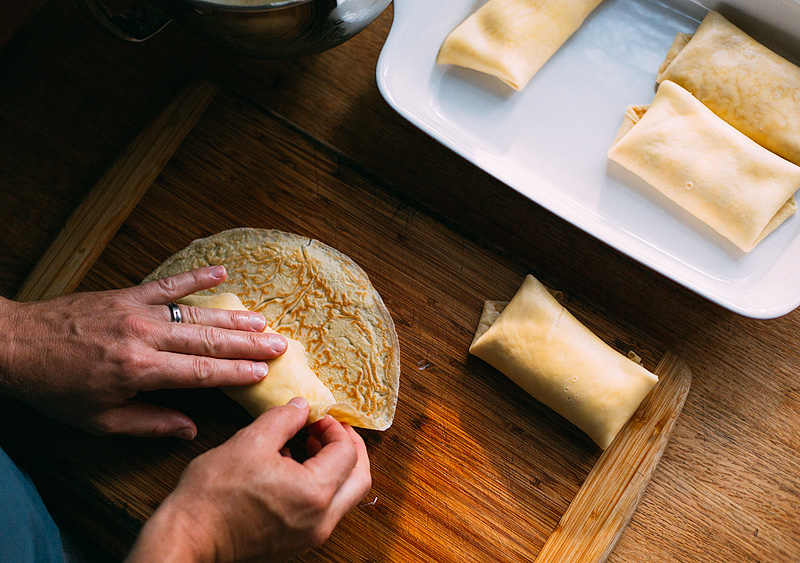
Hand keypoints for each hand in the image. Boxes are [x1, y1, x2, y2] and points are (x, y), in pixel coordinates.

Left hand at [0, 266, 286, 437]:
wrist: (15, 345)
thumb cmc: (56, 389)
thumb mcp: (98, 420)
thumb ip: (148, 423)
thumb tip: (190, 428)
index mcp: (139, 371)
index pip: (200, 372)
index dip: (235, 372)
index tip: (263, 372)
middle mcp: (145, 337)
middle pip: (208, 339)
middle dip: (248, 343)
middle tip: (280, 344)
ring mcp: (138, 311)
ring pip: (196, 313)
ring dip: (233, 316)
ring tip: (263, 320)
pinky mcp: (128, 293)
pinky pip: (169, 284)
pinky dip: (197, 278)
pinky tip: (223, 273)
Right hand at [127, 398, 371, 562]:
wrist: (187, 540)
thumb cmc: (213, 495)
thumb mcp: (250, 441)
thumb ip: (284, 419)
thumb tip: (302, 406)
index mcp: (315, 493)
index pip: (347, 452)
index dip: (335, 427)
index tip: (316, 416)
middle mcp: (321, 520)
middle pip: (359, 479)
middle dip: (350, 448)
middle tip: (330, 429)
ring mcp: (310, 536)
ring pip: (345, 497)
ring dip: (336, 467)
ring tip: (310, 445)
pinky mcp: (296, 543)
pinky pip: (324, 511)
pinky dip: (321, 486)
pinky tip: (293, 468)